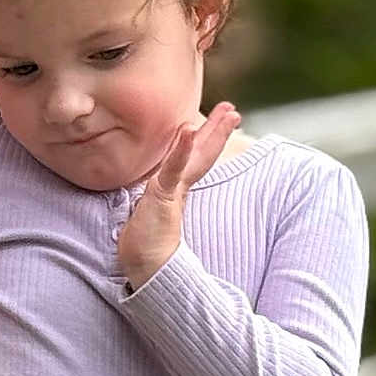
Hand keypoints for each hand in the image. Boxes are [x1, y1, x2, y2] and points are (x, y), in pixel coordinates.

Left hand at [117, 103, 242, 290]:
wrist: (144, 264)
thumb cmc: (142, 239)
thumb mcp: (145, 207)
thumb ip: (151, 194)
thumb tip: (145, 186)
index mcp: (176, 187)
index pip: (195, 157)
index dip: (207, 138)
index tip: (219, 120)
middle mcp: (179, 185)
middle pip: (204, 152)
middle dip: (219, 131)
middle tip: (233, 111)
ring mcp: (173, 189)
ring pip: (196, 155)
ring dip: (211, 133)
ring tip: (227, 112)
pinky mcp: (163, 194)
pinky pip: (173, 168)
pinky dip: (181, 149)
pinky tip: (189, 130)